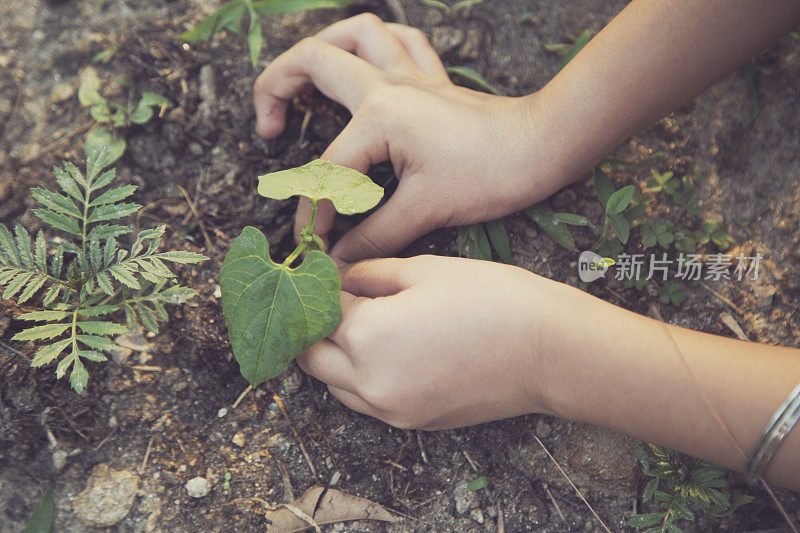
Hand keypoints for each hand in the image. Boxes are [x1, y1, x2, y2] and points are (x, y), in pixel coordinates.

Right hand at [253, 14, 565, 263]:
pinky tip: (366, 63)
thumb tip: (339, 258)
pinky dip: (375, 44)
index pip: (328, 169)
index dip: (313, 211)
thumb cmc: (491, 174)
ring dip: (322, 47)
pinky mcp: (433, 81)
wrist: (544, 146)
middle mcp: (388, 84)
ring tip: (302, 80)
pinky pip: (399, 41)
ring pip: (356, 33)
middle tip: (266, 129)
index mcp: (380, 114)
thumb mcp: (426, 210)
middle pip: (313, 60)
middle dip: (274, 88)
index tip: (312, 244)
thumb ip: (375, 234)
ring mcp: (412, 76)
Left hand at [295, 255, 562, 429]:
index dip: (323, 287)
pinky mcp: (411, 422)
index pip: (320, 310)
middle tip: (333, 303)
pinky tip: (386, 353)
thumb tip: (343, 276)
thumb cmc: (493, 300)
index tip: (330, 274)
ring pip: (333, 385)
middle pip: (311, 357)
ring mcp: (390, 408)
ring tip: (360, 328)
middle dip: (314, 328)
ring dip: (334, 357)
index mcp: (366, 333)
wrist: (548, 351)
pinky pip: (365, 402)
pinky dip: (360, 380)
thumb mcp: (424, 270)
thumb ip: (371, 273)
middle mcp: (368, 380)